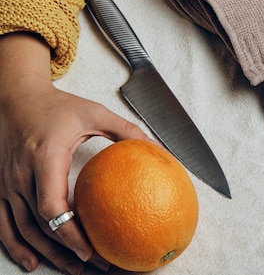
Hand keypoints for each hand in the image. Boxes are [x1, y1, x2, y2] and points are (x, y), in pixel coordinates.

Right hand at [0, 33, 148, 272]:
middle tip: (94, 264)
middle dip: (65, 250)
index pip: (51, 206)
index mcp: (45, 158)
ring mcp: (7, 183)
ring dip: (45, 254)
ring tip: (71, 269)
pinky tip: (33, 261)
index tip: (92, 247)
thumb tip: (157, 147)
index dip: (69, 232)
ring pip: (21, 230)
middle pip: (39, 226)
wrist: (15, 97)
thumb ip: (125, 130)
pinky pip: (4, 223)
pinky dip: (16, 245)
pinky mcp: (1, 187)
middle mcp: (21, 175)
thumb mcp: (94, 112)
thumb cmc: (55, 106)